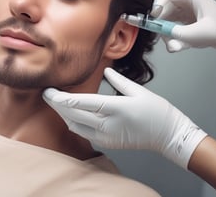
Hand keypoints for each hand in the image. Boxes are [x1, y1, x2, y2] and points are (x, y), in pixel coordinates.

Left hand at [43, 67, 206, 168]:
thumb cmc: (157, 112)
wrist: (168, 136)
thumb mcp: (138, 91)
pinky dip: (73, 122)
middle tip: (47, 93)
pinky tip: (71, 113)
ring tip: (56, 101)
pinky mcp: (108, 142)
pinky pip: (84, 133)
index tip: (49, 90)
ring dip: (63, 114)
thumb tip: (105, 72)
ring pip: (75, 126)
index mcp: (115, 108)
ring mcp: (106, 136)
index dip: (61, 98)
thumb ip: (118, 81)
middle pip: (73, 115)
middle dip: (57, 104)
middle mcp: (107, 125)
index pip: (80, 103)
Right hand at [151, 0, 215, 54]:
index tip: (154, 16)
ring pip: (162, 20)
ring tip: (177, 44)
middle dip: (160, 24)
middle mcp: (182, 2)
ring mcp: (180, 11)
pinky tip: (180, 44)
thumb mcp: (204, 32)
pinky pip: (167, 29)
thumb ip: (185, 37)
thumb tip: (169, 43)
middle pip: (161, 9)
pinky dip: (170, 38)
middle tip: (164, 36)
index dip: (158, 4)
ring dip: (166, 34)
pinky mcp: (179, 22)